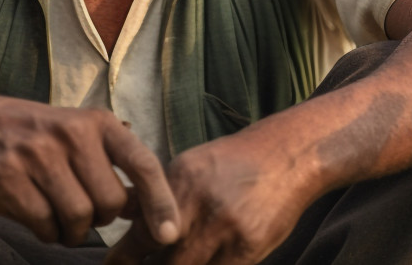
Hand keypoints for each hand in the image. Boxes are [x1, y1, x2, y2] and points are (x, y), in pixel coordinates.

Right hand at [0, 98, 180, 246]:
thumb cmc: (41, 139)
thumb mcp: (82, 135)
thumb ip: (116, 166)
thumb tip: (150, 208)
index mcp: (98, 123)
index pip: (143, 163)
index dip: (160, 202)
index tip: (169, 234)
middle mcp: (72, 134)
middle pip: (110, 203)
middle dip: (102, 218)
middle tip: (85, 211)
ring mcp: (39, 155)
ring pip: (79, 218)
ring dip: (73, 231)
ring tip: (61, 218)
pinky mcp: (9, 179)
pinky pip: (45, 225)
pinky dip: (48, 232)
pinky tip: (39, 218)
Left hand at [105, 130, 315, 264]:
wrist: (287, 156)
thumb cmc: (235, 163)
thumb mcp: (192, 167)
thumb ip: (161, 195)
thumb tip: (127, 217)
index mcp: (180, 184)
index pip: (142, 235)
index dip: (124, 259)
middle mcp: (200, 208)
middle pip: (164, 261)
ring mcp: (226, 230)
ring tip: (181, 258)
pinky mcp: (249, 248)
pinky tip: (206, 261)